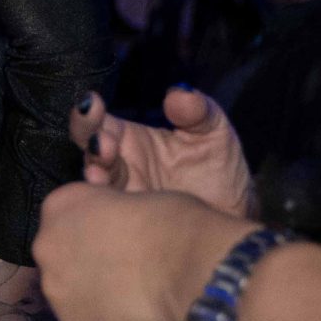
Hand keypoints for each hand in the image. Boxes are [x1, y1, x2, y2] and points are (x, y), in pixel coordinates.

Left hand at [31, 182, 254, 320]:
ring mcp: (58, 291)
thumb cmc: (175, 222)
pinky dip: (105, 320)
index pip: (65, 213)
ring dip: (90, 291)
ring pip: (68, 291)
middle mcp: (47, 246)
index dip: (91, 223)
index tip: (114, 230)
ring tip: (127, 295)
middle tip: (120, 265)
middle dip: (83, 258)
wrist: (196, 273)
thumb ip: (111, 211)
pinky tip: (132, 316)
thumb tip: (110, 217)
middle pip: (59, 253)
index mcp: (61, 205)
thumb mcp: (137, 196)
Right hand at [75, 86, 256, 217]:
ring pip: (93, 185)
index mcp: (130, 139)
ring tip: (100, 175)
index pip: (99, 121)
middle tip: (103, 143)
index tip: (93, 103)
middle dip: (88, 142)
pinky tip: (114, 206)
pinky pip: (108, 218)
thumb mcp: (213, 132)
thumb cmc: (219, 172)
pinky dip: (106, 212)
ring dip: (94, 178)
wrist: (233, 220)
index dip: (90, 112)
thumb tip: (179, 93)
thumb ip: (198, 110)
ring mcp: (120, 198)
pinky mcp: (126, 227)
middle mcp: (118, 166)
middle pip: (87, 149)